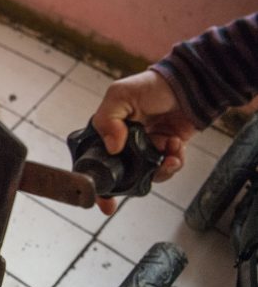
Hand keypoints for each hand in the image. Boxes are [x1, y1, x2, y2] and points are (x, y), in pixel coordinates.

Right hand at [90, 70, 195, 214]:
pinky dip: (174, 161)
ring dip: (160, 169)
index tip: (104, 201)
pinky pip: (168, 167)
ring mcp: (147, 149)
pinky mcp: (167, 151)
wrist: (188, 84)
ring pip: (148, 175)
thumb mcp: (119, 95)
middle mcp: (125, 145)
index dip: (99, 184)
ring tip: (169, 152)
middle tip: (138, 185)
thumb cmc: (150, 86)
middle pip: (123, 176)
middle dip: (132, 184)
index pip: (97, 161)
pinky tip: (177, 146)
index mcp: (108, 132)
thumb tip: (112, 148)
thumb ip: (107, 120)